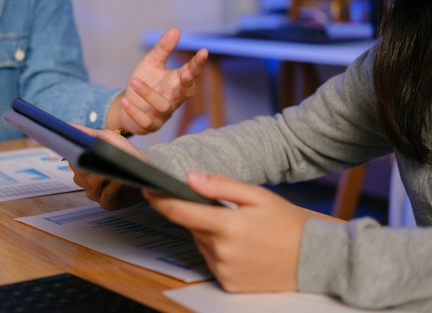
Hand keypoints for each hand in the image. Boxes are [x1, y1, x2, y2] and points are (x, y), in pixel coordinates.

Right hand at [70, 126, 145, 209]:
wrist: (144, 168)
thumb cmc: (123, 152)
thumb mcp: (105, 137)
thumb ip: (85, 132)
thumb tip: (67, 126)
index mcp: (81, 164)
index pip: (72, 159)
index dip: (73, 153)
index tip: (75, 146)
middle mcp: (84, 180)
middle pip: (80, 173)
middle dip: (89, 164)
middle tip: (95, 155)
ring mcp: (95, 192)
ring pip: (91, 185)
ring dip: (102, 175)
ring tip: (111, 167)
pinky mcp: (107, 203)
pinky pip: (106, 195)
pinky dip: (113, 186)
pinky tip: (119, 178)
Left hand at [110, 28, 207, 134]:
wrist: (128, 105)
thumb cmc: (145, 81)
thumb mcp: (152, 62)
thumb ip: (163, 48)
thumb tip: (176, 29)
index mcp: (177, 81)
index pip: (192, 72)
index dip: (198, 63)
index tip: (203, 52)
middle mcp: (174, 98)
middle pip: (187, 92)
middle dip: (188, 83)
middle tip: (186, 72)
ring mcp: (163, 113)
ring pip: (163, 106)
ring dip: (149, 94)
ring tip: (134, 81)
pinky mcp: (150, 125)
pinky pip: (145, 120)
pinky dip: (135, 111)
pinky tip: (125, 100)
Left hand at [143, 171, 315, 292]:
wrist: (315, 259)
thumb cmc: (287, 223)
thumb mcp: (257, 196)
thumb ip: (221, 186)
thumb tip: (190, 178)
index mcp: (227, 226)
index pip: (180, 212)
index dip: (160, 200)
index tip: (147, 188)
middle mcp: (221, 252)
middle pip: (192, 227)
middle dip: (200, 216)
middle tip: (226, 211)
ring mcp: (224, 271)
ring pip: (201, 244)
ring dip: (210, 234)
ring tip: (240, 230)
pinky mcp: (229, 284)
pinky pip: (212, 261)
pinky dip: (219, 251)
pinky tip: (242, 247)